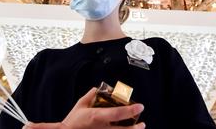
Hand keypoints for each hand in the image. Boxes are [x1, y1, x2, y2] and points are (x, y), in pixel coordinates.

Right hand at [23, 87, 144, 128]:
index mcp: (97, 116)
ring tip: (137, 128)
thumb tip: (100, 89)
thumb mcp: (81, 104)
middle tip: (142, 124)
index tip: (140, 106)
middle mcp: (102, 128)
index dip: (131, 110)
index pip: (118, 113)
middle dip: (136, 127)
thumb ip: (91, 95)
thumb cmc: (72, 121)